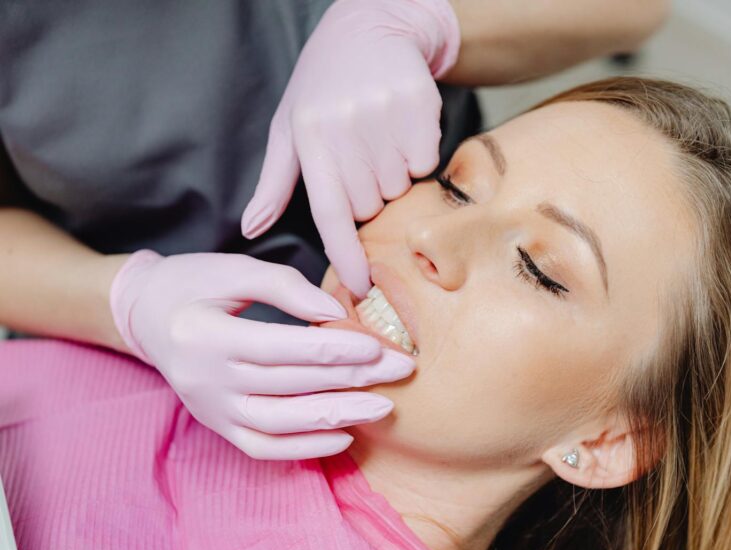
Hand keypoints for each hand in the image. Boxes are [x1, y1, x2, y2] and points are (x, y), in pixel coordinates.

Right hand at [109, 250, 415, 459]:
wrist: (146, 315)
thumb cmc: (193, 284)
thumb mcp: (233, 269)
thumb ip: (284, 286)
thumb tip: (336, 313)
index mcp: (204, 334)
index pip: (279, 347)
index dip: (331, 348)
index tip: (376, 346)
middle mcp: (204, 379)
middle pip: (288, 385)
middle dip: (350, 379)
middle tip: (399, 370)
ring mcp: (209, 409)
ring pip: (280, 423)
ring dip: (336, 417)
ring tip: (383, 406)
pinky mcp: (217, 425)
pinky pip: (262, 447)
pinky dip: (304, 448)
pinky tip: (344, 436)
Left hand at [241, 0, 459, 296]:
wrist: (371, 28)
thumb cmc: (323, 87)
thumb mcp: (289, 128)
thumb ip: (273, 184)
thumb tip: (250, 228)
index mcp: (309, 137)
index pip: (330, 213)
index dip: (346, 256)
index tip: (360, 286)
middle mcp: (347, 128)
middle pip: (369, 206)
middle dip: (366, 196)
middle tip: (359, 157)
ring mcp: (386, 116)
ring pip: (399, 188)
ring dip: (391, 177)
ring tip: (378, 139)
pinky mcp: (420, 107)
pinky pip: (425, 164)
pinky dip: (416, 158)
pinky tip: (400, 130)